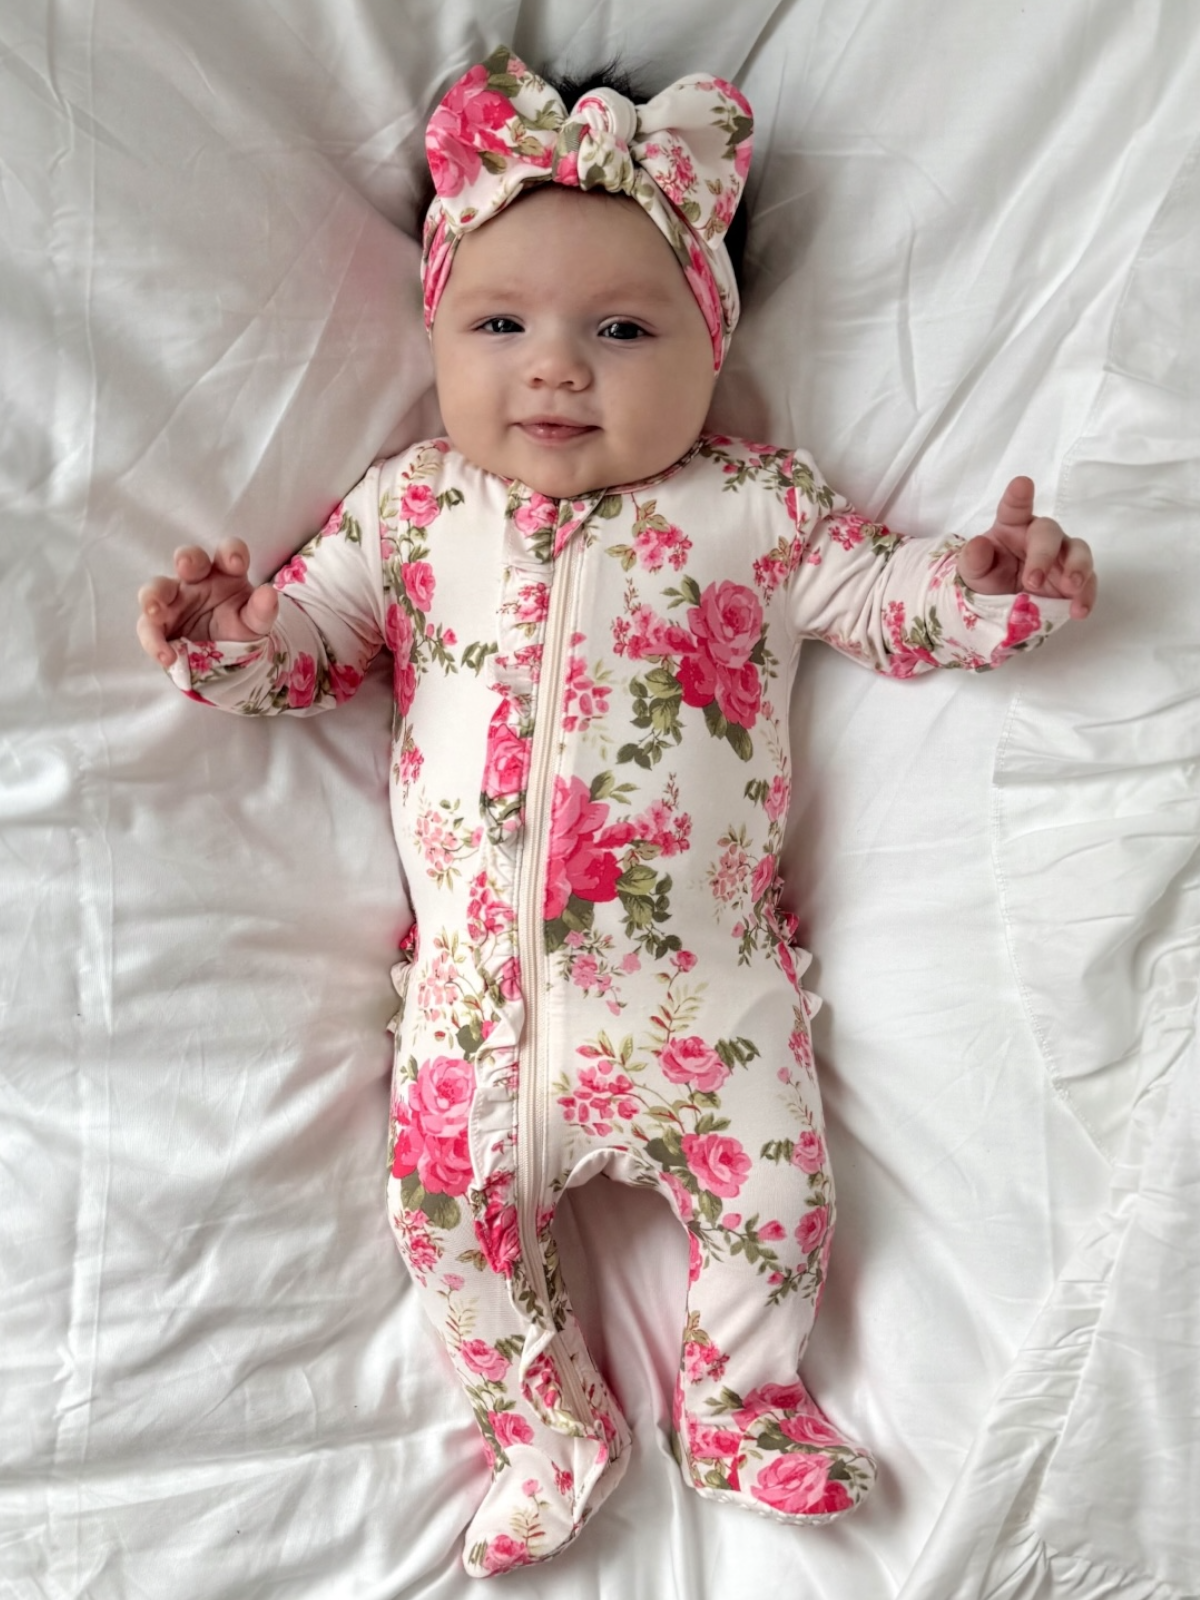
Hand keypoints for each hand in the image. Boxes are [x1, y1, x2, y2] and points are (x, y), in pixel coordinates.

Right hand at [136, 539, 279, 666]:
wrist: (229, 658)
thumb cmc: (240, 628)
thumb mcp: (255, 623)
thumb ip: (262, 610)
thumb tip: (268, 593)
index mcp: (226, 573)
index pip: (228, 552)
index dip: (230, 552)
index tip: (236, 563)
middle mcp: (197, 580)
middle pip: (188, 559)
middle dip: (186, 559)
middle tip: (185, 567)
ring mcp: (174, 599)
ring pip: (157, 588)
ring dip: (153, 596)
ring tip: (155, 612)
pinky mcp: (157, 624)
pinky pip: (149, 628)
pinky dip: (154, 642)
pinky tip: (167, 657)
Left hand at [957, 477, 1095, 619]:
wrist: (1001, 607)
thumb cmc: (989, 577)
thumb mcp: (973, 573)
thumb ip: (974, 560)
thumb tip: (978, 545)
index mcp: (1012, 525)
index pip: (1015, 507)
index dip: (1019, 496)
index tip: (1021, 485)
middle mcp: (1040, 535)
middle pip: (1049, 532)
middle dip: (1044, 555)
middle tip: (1032, 581)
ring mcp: (1062, 555)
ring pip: (1079, 551)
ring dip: (1077, 568)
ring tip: (1070, 588)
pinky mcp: (1077, 579)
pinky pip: (1089, 582)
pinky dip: (1087, 595)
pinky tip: (1079, 610)